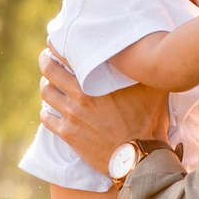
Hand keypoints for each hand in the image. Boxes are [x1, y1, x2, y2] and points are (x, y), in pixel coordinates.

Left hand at [38, 45, 165, 171]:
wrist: (140, 156)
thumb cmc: (149, 120)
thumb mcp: (152, 87)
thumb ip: (143, 68)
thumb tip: (145, 53)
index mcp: (97, 79)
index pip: (68, 54)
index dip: (57, 45)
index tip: (55, 42)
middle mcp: (80, 94)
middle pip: (50, 70)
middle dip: (45, 61)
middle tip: (46, 58)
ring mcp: (71, 115)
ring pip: (46, 92)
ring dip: (45, 84)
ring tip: (48, 82)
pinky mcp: (68, 134)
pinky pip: (47, 118)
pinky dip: (46, 111)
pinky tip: (50, 110)